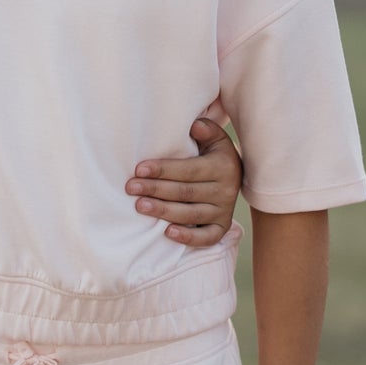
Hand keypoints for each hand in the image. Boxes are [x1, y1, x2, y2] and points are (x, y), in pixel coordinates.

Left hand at [129, 113, 242, 245]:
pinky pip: (206, 237)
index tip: (139, 169)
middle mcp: (226, 190)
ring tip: (140, 206)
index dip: (164, 170)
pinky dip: (188, 237)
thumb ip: (206, 129)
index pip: (189, 170)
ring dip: (164, 211)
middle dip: (156, 190)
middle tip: (131, 188)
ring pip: (191, 215)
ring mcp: (224, 211)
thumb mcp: (215, 139)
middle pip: (186, 192)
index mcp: (223, 166)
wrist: (234, 178)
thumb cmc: (214, 154)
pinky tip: (168, 232)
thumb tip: (195, 126)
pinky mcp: (221, 227)